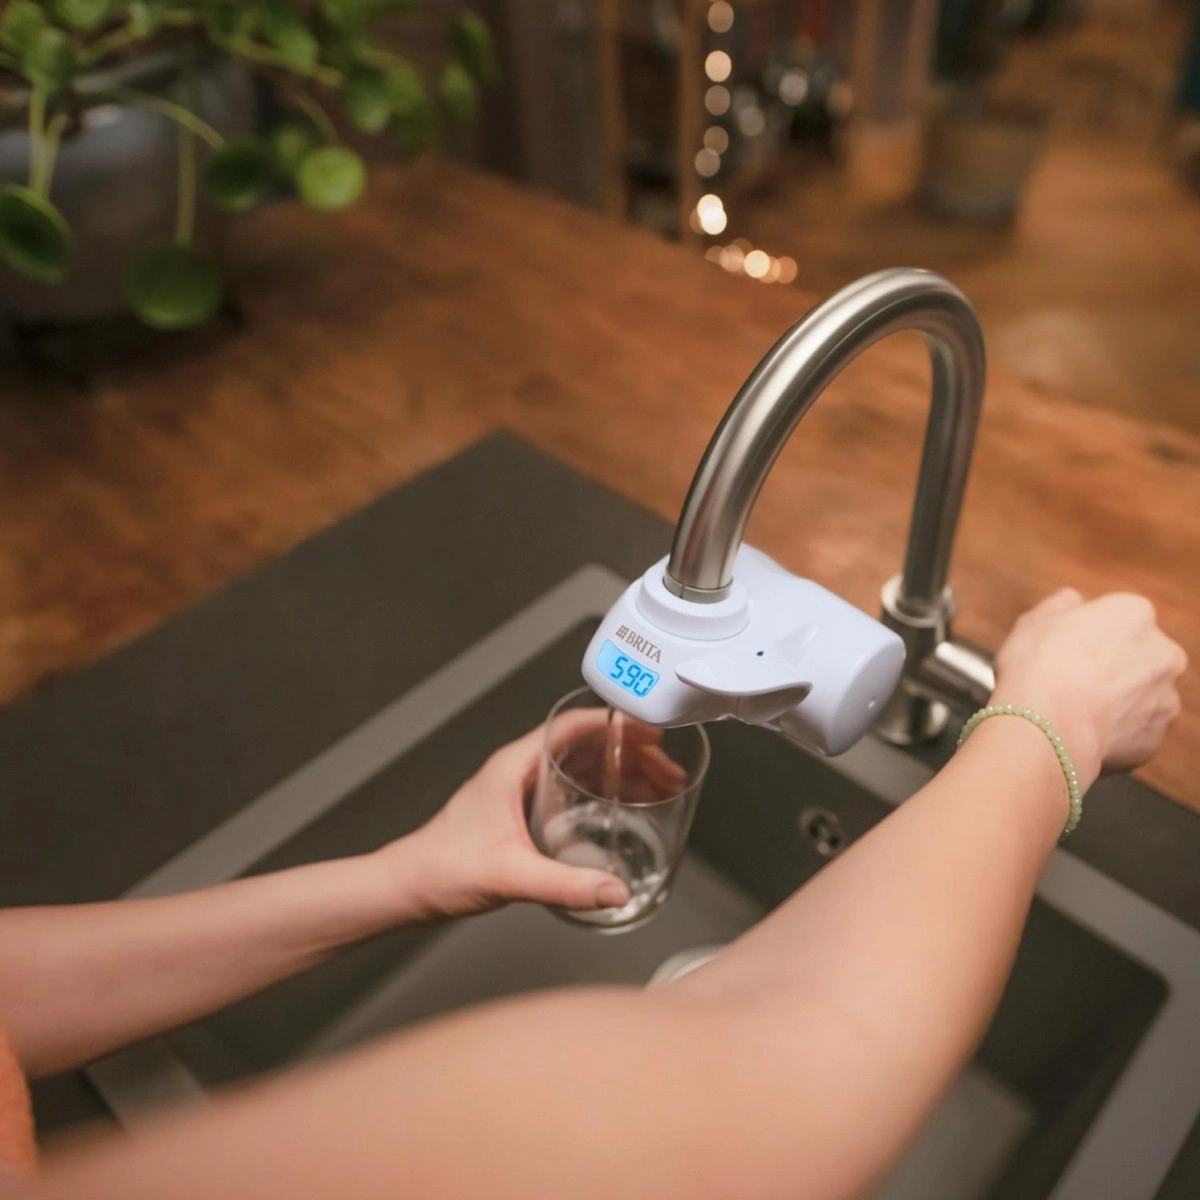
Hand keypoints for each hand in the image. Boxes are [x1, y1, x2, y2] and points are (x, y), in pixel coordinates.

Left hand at [375, 724, 633, 919]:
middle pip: (584, 745)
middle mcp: (518, 772)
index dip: (613, 724)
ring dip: (618, 771)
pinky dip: (602, 793)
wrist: (408, 889)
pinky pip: (571, 791)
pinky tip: (621, 810)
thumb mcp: (511, 875)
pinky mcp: (521, 815)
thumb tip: (613, 890)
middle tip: (664, 766)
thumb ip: (565, 885)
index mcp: (514, 767)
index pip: (571, 726)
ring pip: (580, 767)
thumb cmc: (440, 868)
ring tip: (655, 784)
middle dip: (627, 751)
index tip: (647, 729)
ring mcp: (520, 792)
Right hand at [992, 589, 1186, 785]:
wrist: (1046, 727)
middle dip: (1113, 666)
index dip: (1088, 634)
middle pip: (1137, 655)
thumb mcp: (1034, 619)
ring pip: (1140, 695)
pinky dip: (1114, 732)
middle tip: (1072, 679)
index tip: (1067, 648)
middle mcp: (1162, 652)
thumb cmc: (1037, 666)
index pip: (1118, 617)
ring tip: (1076, 709)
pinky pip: (1134, 731)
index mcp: (1134, 613)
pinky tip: (1083, 730)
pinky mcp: (1154, 737)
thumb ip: (1061, 604)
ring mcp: (1164, 698)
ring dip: (1116, 700)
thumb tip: (1072, 601)